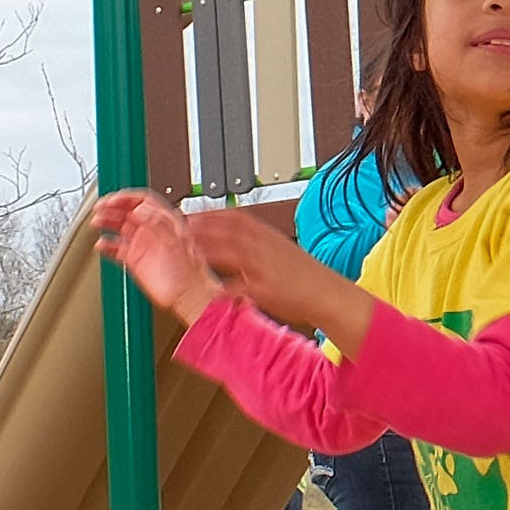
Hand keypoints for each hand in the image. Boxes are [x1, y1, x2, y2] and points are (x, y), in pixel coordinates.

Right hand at [89, 188, 218, 323]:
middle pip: (127, 211)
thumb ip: (157, 223)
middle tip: (99, 208)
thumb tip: (139, 210)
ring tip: (96, 222)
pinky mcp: (134, 260)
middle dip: (112, 207)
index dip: (126, 197)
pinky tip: (100, 245)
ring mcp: (142, 244)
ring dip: (107, 222)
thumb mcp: (176, 241)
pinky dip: (106, 245)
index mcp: (164, 220)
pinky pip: (116, 249)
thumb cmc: (190, 270)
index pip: (143, 200)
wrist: (188, 296)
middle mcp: (152, 230)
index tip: (113, 199)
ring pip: (119, 227)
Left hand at [197, 205, 369, 341]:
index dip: (211, 214)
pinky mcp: (266, 288)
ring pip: (232, 252)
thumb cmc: (304, 275)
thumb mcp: (281, 249)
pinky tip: (214, 292)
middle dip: (203, 228)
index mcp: (268, 235)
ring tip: (190, 254)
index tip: (192, 214)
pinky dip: (226, 289)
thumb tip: (232, 238)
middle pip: (230, 230)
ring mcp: (265, 266)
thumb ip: (257, 242)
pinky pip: (241, 286)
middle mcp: (266, 247)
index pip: (236, 217)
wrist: (328, 294)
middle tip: (181, 230)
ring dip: (209, 251)